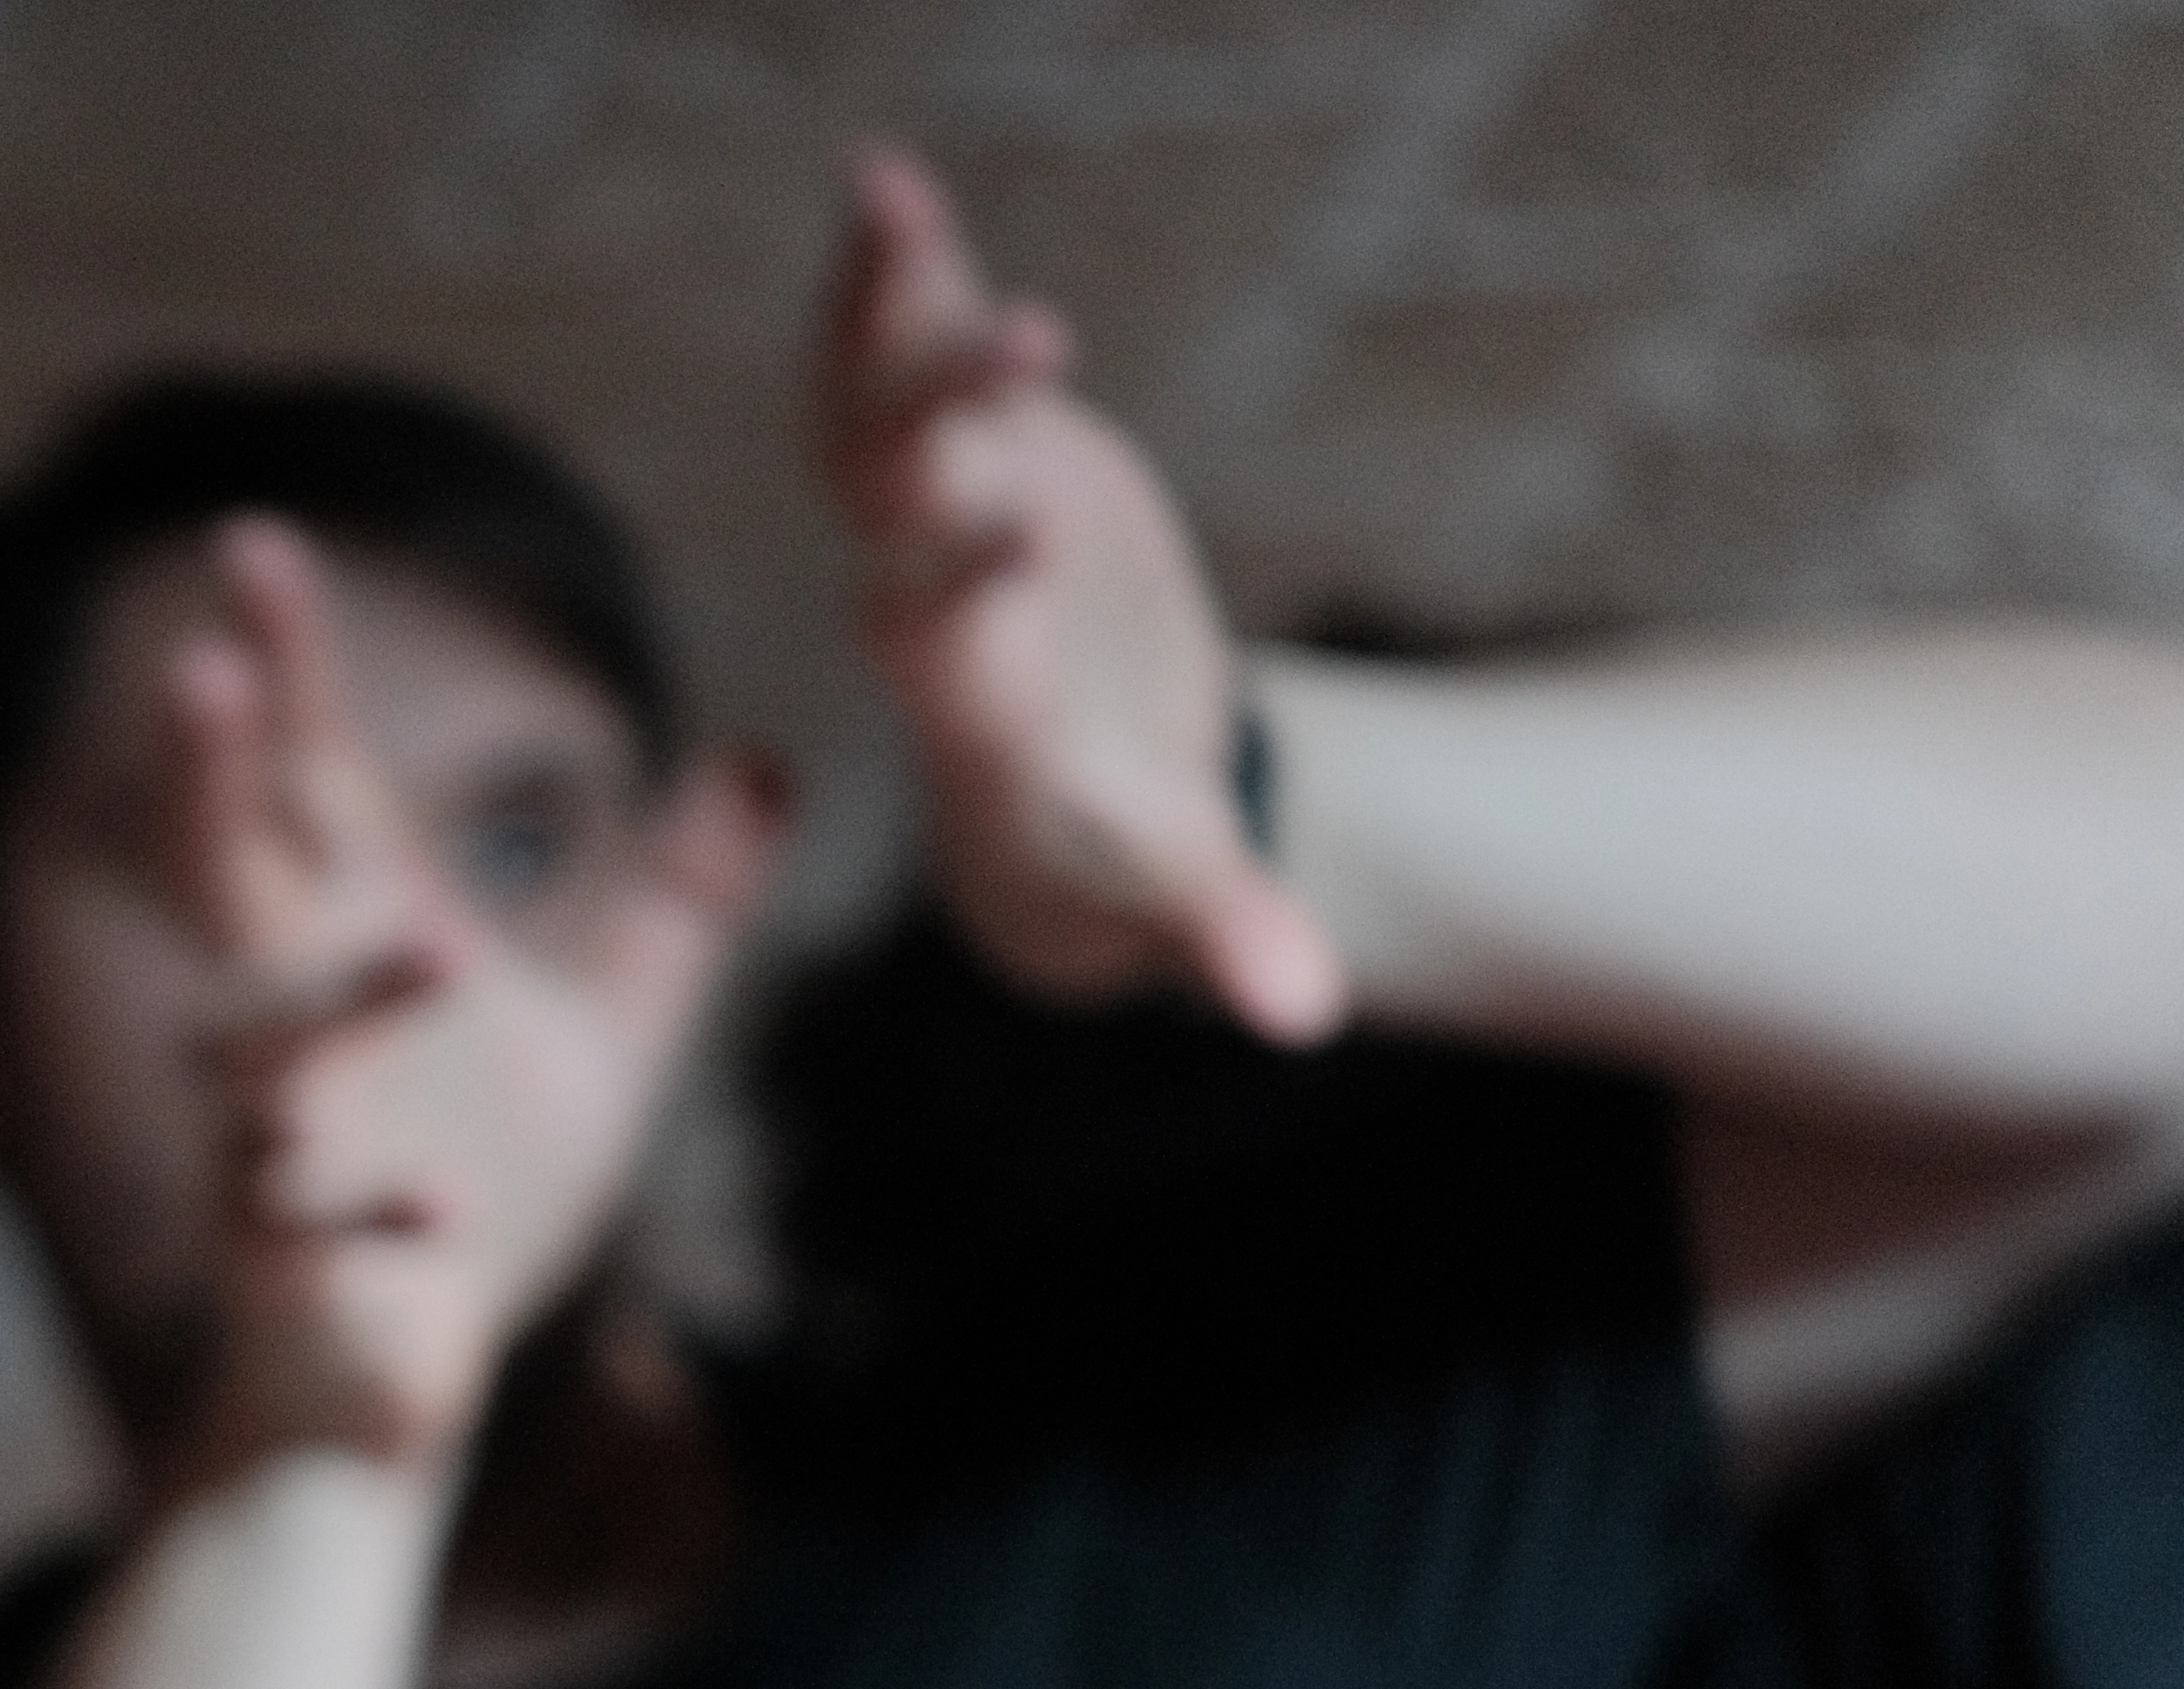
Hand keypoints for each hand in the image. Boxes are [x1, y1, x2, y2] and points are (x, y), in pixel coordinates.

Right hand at [130, 519, 773, 1487]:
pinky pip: (308, 1223)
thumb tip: (768, 762)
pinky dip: (373, 1212)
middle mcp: (294, 1024)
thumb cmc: (477, 1193)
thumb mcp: (608, 1039)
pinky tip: (441, 1206)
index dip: (282, 669)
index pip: (305, 781)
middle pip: (227, 875)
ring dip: (343, 1000)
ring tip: (434, 945)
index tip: (259, 544)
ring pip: (268, 1049)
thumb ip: (681, 906)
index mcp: (357, 948)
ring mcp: (275, 1140)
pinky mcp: (285, 1260)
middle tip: (192, 669)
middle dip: (208, 778)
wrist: (402, 1388)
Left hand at [815, 142, 1342, 1041]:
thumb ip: (1229, 933)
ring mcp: (931, 520)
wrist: (1067, 791)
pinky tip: (882, 179)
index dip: (973, 592)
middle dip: (950, 423)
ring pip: (878, 409)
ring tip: (891, 196)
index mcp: (971, 704)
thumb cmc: (1123, 853)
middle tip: (1029, 337)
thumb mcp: (1174, 891)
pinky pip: (900, 355)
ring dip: (888, 311)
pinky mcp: (962, 453)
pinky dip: (899, 277)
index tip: (1024, 540)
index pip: (951, 647)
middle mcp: (927, 600)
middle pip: (906, 507)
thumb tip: (1305, 1014)